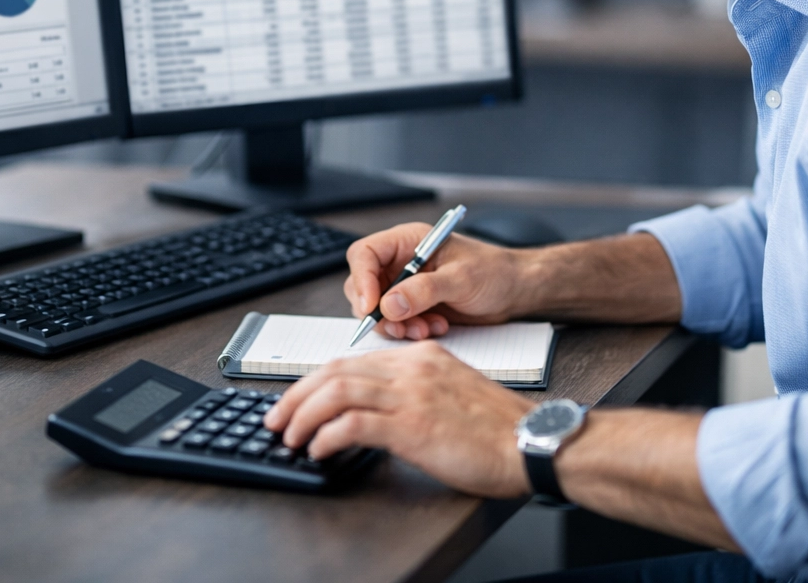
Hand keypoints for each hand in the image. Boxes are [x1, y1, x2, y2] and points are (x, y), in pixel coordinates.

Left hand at [262, 342, 534, 497]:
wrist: (530, 443)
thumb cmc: (497, 430)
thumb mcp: (451, 395)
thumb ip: (414, 393)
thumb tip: (375, 413)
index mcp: (421, 357)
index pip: (353, 359)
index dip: (317, 379)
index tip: (298, 399)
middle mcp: (412, 368)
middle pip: (337, 370)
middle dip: (298, 395)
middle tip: (277, 418)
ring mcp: (412, 394)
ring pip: (337, 392)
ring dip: (304, 415)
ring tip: (289, 436)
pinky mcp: (413, 425)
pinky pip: (353, 424)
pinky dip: (327, 436)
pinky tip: (318, 450)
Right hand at [344, 223, 525, 339]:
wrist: (514, 291)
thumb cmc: (494, 272)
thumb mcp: (461, 279)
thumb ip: (425, 290)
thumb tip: (389, 305)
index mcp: (408, 241)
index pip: (365, 255)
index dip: (362, 280)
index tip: (372, 307)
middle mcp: (401, 262)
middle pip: (363, 285)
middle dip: (377, 311)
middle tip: (400, 327)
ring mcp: (405, 286)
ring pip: (376, 309)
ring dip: (396, 325)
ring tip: (425, 329)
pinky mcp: (413, 307)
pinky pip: (395, 323)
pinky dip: (409, 331)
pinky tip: (435, 328)